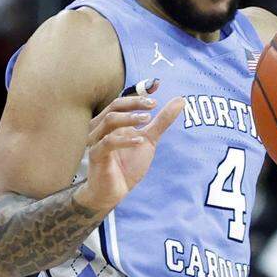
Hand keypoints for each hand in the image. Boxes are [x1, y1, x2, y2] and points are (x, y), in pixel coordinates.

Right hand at [77, 80, 182, 210]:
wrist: (114, 191)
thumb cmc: (127, 164)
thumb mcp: (149, 139)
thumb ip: (161, 121)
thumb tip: (180, 100)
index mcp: (112, 122)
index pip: (122, 100)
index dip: (138, 92)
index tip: (157, 86)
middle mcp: (101, 128)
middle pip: (114, 106)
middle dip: (135, 102)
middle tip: (154, 105)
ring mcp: (96, 141)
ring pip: (108, 120)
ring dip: (129, 118)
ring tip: (147, 119)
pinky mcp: (96, 156)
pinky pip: (107, 143)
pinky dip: (124, 140)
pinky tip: (140, 140)